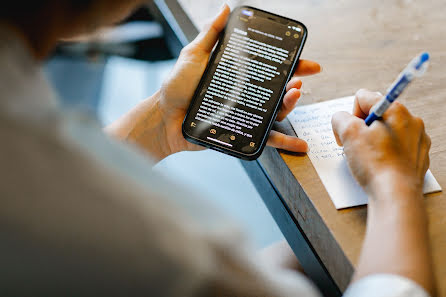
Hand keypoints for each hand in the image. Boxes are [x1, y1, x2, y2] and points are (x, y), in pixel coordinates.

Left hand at [157, 4, 320, 155]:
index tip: (305, 60)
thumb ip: (210, 34)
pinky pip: (264, 137)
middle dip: (294, 83)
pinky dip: (284, 141)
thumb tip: (224, 8)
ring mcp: (244, 112)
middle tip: (299, 81)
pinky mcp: (241, 131)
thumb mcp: (194, 55)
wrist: (165, 117)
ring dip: (290, 105)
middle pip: (277, 89)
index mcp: (238, 74)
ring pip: (275, 111)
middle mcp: (245, 93)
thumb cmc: (177, 86)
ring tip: (294, 96)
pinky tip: (300, 144)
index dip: (290, 63)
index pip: (268, 66)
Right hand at [331, 89, 430, 196]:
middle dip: (363, 129)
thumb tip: (341, 119)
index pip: (363, 97)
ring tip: (370, 159)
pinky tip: (381, 165)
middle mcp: (411, 120)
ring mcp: (417, 139)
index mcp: (395, 109)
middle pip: (376, 115)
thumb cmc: (375, 164)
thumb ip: (340, 118)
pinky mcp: (419, 156)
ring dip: (374, 141)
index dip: (351, 115)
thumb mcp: (348, 133)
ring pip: (386, 132)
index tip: (350, 133)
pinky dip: (386, 154)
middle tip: (358, 147)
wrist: (396, 194)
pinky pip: (397, 148)